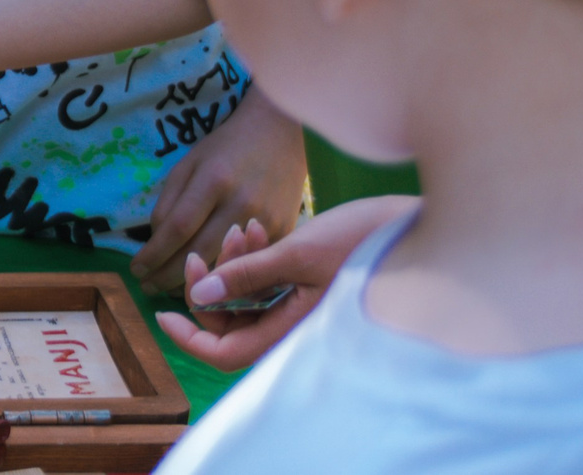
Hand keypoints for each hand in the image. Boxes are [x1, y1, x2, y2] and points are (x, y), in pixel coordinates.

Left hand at [131, 85, 307, 293]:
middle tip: (147, 287)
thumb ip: (170, 201)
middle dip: (167, 276)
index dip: (154, 253)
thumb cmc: (226, 148)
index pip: (178, 227)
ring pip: (224, 266)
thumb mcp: (189, 164)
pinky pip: (250, 265)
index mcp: (214, 179)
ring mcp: (266, 220)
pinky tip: (205, 286)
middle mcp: (241, 202)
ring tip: (168, 290)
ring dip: (193, 285)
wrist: (279, 134)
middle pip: (200, 253)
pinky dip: (225, 279)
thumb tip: (156, 243)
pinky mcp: (284, 232)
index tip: (136, 269)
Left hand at [153, 194, 416, 369]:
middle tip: (202, 250)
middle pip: (232, 325)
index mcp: (294, 332)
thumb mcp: (296, 254)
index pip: (226, 353)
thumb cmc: (364, 242)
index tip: (161, 313)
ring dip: (233, 267)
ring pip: (249, 302)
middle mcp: (298, 329)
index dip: (190, 338)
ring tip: (241, 229)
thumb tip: (199, 296)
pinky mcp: (314, 291)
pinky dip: (255, 262)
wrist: (420, 230)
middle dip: (210, 287)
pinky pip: (269, 287)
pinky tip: (256, 229)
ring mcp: (306, 311)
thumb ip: (245, 276)